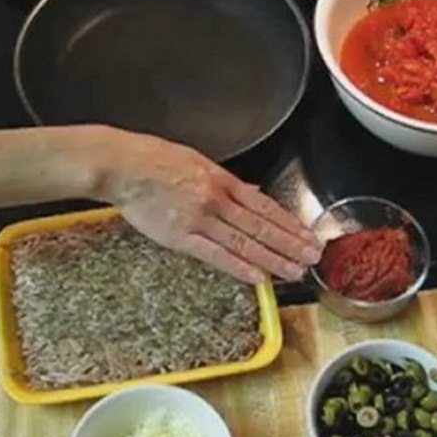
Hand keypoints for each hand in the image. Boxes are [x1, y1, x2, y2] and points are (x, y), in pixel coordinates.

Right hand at [107, 133, 321, 283]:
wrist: (123, 165)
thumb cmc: (154, 159)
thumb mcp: (197, 161)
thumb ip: (226, 181)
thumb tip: (253, 193)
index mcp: (222, 180)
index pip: (265, 207)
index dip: (289, 224)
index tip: (307, 236)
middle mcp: (217, 200)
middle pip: (261, 227)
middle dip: (290, 245)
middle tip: (313, 258)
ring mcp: (200, 219)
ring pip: (244, 243)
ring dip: (273, 259)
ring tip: (295, 272)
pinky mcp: (180, 236)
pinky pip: (214, 255)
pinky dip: (238, 266)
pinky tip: (258, 277)